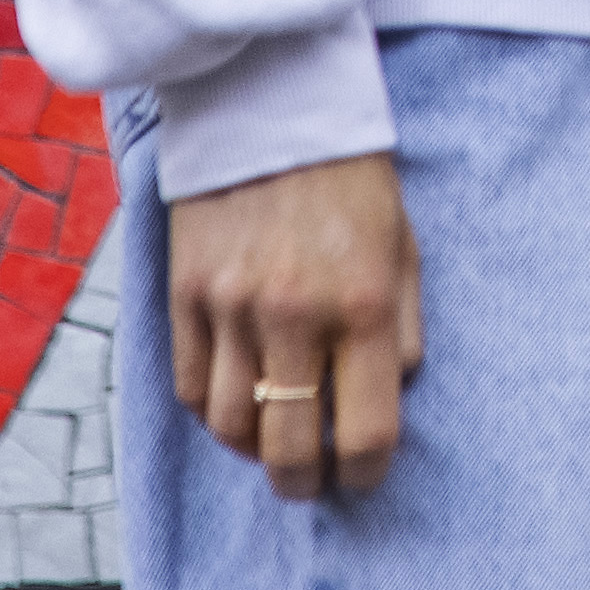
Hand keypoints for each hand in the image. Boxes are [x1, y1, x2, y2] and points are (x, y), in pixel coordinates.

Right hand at [168, 153, 420, 505]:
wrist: (270, 106)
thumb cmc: (350, 180)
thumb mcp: (404, 247)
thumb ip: (405, 328)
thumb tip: (394, 398)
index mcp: (365, 303)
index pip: (366, 431)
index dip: (367, 472)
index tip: (364, 475)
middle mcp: (296, 313)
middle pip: (288, 448)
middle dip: (303, 483)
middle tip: (312, 481)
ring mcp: (231, 306)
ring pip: (231, 428)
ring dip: (253, 452)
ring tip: (272, 445)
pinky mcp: (184, 294)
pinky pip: (190, 389)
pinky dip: (212, 414)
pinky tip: (236, 404)